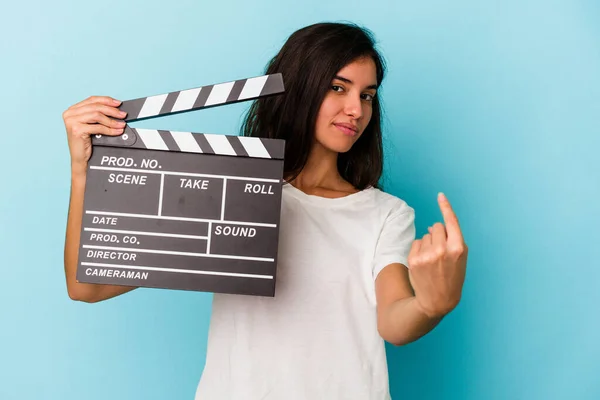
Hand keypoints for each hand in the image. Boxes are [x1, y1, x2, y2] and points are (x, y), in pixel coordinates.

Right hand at [62, 96, 126, 173]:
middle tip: (123, 115)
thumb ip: (99, 115)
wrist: (80, 159)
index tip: (118, 103)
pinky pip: (98, 127)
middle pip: (96, 107)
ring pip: (97, 116)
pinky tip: (117, 131)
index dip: (106, 100)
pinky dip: (110, 129)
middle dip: (112, 110)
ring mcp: (72, 121)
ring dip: (112, 120)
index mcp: (73, 110)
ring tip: (122, 124)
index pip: (92, 100)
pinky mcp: (76, 130)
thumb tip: (117, 110)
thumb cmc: (86, 143)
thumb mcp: (91, 125)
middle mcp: (70, 113)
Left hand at [407, 192, 467, 318]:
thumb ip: (452, 239)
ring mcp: (427, 255)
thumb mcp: (460, 258)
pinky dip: (419, 249)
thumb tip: (434, 225)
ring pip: (426, 235)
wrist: (438, 300)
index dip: (445, 207)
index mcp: (458, 248)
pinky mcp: (414, 259)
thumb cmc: (452, 277)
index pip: (451, 222)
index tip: (440, 196)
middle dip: (438, 235)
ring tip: (433, 260)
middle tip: (441, 252)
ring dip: (428, 243)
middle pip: (437, 227)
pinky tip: (424, 262)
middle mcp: (442, 250)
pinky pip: (416, 243)